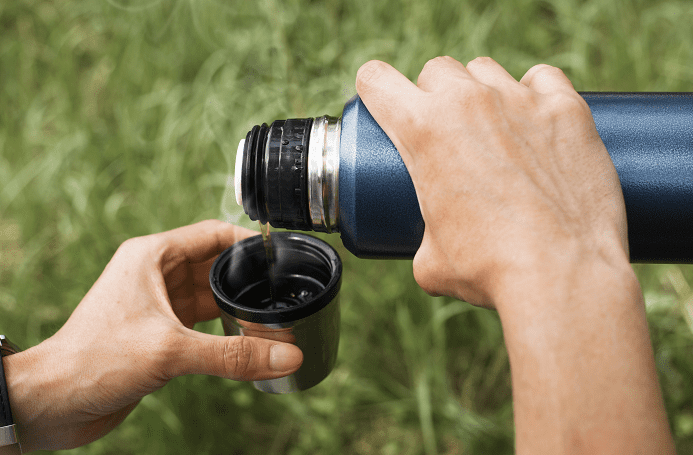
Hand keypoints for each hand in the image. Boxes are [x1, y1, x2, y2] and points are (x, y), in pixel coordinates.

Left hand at [4, 220, 302, 450]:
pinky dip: (225, 329)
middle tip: (283, 292)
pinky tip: (246, 340)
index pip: (213, 234)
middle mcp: (155, 274)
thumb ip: (233, 354)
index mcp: (152, 257)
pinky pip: (202, 322)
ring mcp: (157, 304)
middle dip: (248, 279)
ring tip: (271, 317)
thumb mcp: (171, 351)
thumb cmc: (94, 361)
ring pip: (210, 296)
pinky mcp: (159, 333)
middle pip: (215, 266)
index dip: (248, 242)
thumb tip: (288, 355)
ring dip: (237, 306)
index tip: (281, 254)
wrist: (53, 401)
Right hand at [355, 57, 628, 306]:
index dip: (376, 91)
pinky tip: (536, 118)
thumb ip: (422, 241)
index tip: (387, 108)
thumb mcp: (430, 260)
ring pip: (485, 70)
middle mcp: (468, 102)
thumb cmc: (490, 270)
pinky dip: (535, 92)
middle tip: (447, 133)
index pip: (377, 79)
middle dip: (435, 96)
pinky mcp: (567, 109)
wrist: (561, 274)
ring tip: (493, 129)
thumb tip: (430, 250)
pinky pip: (542, 78)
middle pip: (437, 71)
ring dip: (480, 92)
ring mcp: (520, 99)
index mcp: (422, 130)